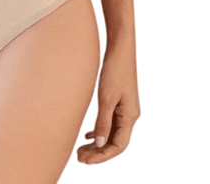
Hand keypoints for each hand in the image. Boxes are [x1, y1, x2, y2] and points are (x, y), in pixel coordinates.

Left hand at [77, 40, 139, 164]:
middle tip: (79, 159)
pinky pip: (110, 123)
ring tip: (80, 151)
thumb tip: (99, 145)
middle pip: (114, 142)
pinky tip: (88, 136)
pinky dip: (99, 131)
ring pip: (111, 133)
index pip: (118, 146)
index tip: (87, 161)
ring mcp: (125, 109)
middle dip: (98, 153)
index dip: (103, 156)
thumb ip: (103, 122)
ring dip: (97, 143)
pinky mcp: (119, 101)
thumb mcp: (106, 97)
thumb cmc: (115, 70)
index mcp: (130, 117)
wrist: (120, 48)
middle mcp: (130, 116)